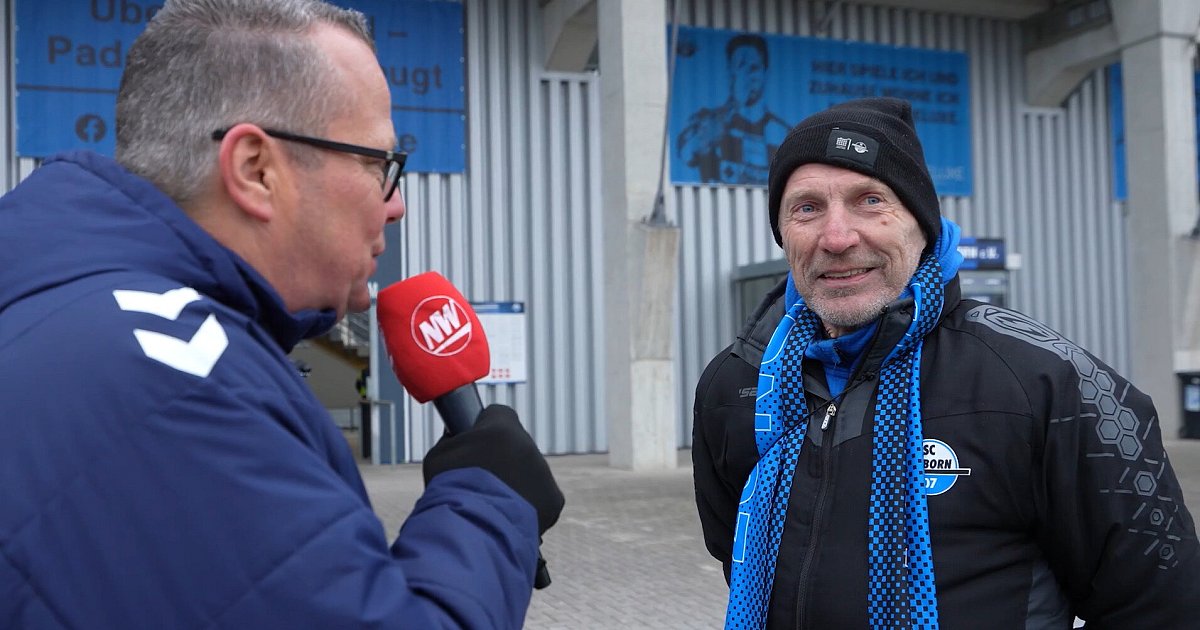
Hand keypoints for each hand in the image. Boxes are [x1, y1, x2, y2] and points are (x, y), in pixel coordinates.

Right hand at [422, 404, 563, 534]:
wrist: (472, 528)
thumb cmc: (449, 490)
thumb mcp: (439, 456)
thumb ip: (452, 441)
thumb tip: (457, 438)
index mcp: (501, 427)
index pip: (498, 414)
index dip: (484, 428)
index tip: (474, 444)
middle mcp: (529, 445)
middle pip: (516, 445)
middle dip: (501, 459)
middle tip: (480, 481)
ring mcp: (544, 473)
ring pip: (530, 472)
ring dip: (514, 483)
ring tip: (491, 504)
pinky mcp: (554, 500)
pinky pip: (541, 498)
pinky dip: (528, 506)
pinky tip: (508, 516)